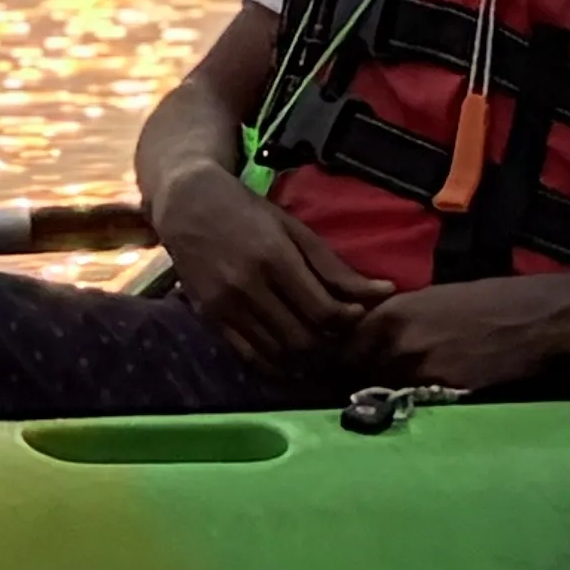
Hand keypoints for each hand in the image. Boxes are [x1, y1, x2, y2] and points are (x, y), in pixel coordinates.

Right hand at [149, 160, 384, 365]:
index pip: (323, 310)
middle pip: (304, 339)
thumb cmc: (246, 209)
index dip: (349, 320)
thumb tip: (382, 292)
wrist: (187, 203)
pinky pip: (251, 358)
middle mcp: (248, 286)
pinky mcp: (210, 319)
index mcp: (274, 257)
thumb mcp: (294, 228)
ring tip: (321, 347)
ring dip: (307, 359)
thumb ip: (334, 266)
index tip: (358, 315)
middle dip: (331, 344)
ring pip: (279, 354)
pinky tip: (291, 356)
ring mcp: (226, 306)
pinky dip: (277, 366)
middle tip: (342, 336)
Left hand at [345, 269, 569, 393]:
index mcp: (392, 313)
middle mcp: (398, 342)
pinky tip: (419, 404)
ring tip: (384, 402)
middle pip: (358, 375)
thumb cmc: (485, 300)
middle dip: (357, 382)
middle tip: (359, 390)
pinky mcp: (444, 393)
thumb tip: (372, 340)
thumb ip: (396, 320)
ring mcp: (420, 370)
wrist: (533, 318)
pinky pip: (414, 405)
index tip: (339, 371)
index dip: (341, 361)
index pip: (345, 347)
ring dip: (381, 398)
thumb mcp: (431, 298)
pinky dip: (411, 407)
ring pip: (383, 393)